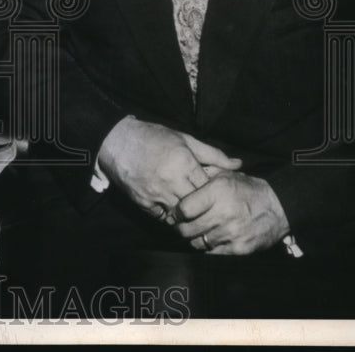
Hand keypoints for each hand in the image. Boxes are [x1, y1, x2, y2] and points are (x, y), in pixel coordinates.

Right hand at [98, 116, 241, 220]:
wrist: (116, 141)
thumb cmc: (153, 137)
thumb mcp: (184, 139)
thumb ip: (212, 154)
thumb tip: (238, 164)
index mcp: (183, 162)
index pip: (208, 187)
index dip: (214, 192)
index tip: (218, 193)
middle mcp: (170, 180)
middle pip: (197, 204)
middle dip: (204, 206)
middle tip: (210, 207)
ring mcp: (155, 193)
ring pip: (181, 215)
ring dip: (188, 214)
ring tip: (194, 211)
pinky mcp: (143, 202)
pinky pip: (163, 217)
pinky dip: (170, 216)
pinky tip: (174, 209)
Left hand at [174, 170, 289, 254]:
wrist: (279, 207)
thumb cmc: (248, 190)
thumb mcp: (226, 175)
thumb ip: (203, 176)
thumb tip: (181, 181)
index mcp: (217, 192)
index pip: (184, 208)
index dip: (176, 212)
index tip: (175, 214)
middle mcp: (224, 213)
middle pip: (187, 229)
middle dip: (181, 228)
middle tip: (181, 226)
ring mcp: (232, 232)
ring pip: (198, 242)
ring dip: (195, 238)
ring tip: (197, 232)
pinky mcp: (240, 248)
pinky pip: (213, 253)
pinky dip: (209, 248)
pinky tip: (211, 239)